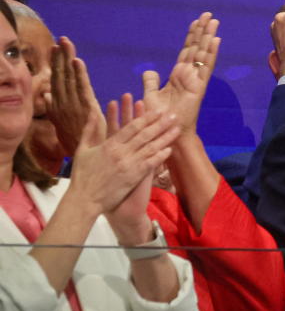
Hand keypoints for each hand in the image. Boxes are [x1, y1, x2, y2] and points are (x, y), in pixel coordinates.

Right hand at [46, 37, 103, 156]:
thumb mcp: (61, 124)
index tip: (55, 47)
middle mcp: (63, 104)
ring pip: (69, 79)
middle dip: (61, 57)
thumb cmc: (76, 142)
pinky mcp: (86, 109)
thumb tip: (45, 93)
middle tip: (62, 39)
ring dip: (67, 60)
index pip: (57, 80)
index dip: (56, 63)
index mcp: (58, 106)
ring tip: (66, 44)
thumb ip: (53, 107)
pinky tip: (76, 61)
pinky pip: (82, 88)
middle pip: (61, 76)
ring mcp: (74, 106)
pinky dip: (78, 74)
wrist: (86, 160)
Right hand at [68, 99, 178, 223]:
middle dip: (160, 124)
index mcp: (109, 145)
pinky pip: (151, 164)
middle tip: (173, 115)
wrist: (84, 200)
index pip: (132, 127)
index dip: (147, 117)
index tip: (158, 110)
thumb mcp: (82, 149)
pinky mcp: (134, 177)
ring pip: (151, 147)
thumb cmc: (82, 175)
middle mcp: (121, 153)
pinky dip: (161, 156)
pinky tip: (169, 149)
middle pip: (145, 134)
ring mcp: (129, 165)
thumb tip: (92, 111)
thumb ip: (89, 129)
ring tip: (177, 129)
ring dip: (165, 137)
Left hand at [142, 13, 219, 135]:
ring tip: (214, 21)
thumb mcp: (150, 96)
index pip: (187, 51)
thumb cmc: (157, 118)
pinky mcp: (199, 87)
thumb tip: (149, 72)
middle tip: (208, 14)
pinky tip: (215, 40)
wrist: (165, 132)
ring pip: (203, 54)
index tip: (196, 22)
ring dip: (209, 37)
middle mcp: (189, 75)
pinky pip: (206, 67)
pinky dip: (211, 53)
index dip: (191, 36)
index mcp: (178, 75)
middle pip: (197, 48)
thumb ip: (151, 82)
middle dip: (202, 31)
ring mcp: (195, 80)